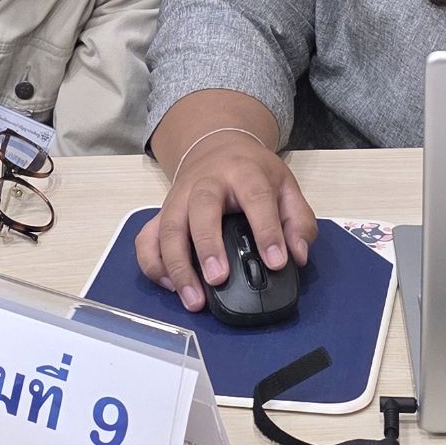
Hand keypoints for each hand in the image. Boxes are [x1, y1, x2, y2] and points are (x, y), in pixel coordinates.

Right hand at [135, 130, 315, 313]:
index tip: (276, 263)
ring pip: (168, 228)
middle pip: (200, 209)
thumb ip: (298, 220)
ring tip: (194, 299)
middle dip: (207, 246)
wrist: (216, 145)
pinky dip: (153, 264)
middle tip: (218, 279)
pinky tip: (171, 286)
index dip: (267, 231)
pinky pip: (147, 238)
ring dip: (177, 265)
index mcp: (243, 172)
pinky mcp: (162, 213)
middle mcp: (205, 182)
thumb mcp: (285, 185)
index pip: (256, 198)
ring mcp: (179, 198)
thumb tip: (297, 255)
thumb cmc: (252, 171)